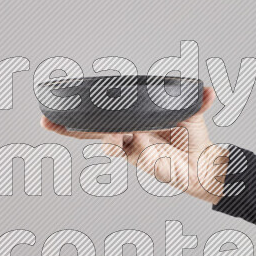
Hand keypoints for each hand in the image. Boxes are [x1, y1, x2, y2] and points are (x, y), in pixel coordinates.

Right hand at [40, 87, 226, 203]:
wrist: (205, 165)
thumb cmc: (194, 142)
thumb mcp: (193, 117)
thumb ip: (198, 103)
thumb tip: (210, 90)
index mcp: (133, 124)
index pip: (104, 116)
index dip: (84, 113)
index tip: (61, 106)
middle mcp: (128, 136)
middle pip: (92, 131)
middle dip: (68, 128)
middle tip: (45, 121)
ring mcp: (132, 149)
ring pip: (107, 141)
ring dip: (99, 135)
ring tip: (95, 131)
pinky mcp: (141, 160)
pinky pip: (127, 151)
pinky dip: (127, 143)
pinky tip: (130, 137)